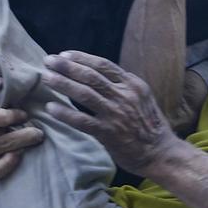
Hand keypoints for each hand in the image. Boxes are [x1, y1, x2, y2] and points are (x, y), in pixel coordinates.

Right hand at [0, 76, 43, 179]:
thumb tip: (1, 82)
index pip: (0, 118)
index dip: (16, 115)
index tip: (23, 113)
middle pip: (7, 137)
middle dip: (27, 132)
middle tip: (39, 129)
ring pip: (7, 151)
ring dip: (25, 144)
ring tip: (36, 138)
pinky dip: (11, 164)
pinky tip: (17, 153)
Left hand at [41, 51, 176, 175]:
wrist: (161, 152)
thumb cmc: (149, 125)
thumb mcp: (141, 97)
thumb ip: (122, 85)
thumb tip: (97, 74)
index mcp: (132, 84)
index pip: (103, 65)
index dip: (82, 58)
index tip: (64, 55)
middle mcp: (124, 95)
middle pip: (91, 76)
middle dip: (67, 67)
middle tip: (49, 61)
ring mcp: (116, 114)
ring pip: (84, 94)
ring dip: (63, 84)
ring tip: (46, 78)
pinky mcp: (108, 133)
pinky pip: (82, 120)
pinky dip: (65, 113)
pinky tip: (51, 108)